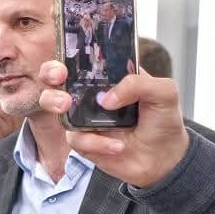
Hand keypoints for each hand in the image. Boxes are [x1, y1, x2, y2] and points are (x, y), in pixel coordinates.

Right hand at [37, 61, 189, 188]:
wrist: (165, 158)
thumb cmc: (163, 121)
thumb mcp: (164, 92)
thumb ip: (138, 84)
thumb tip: (107, 98)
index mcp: (109, 76)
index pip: (84, 58)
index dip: (69, 55)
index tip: (65, 60)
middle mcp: (92, 94)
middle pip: (57, 78)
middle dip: (50, 74)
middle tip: (59, 78)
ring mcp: (84, 118)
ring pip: (55, 107)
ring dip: (57, 104)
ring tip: (68, 107)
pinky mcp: (83, 141)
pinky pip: (76, 138)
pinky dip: (96, 142)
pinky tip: (118, 145)